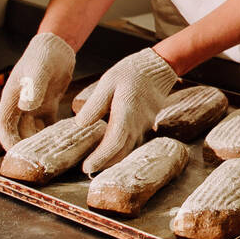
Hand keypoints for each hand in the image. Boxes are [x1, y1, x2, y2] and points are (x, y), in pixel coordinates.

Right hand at [0, 32, 75, 150]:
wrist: (56, 46)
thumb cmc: (43, 55)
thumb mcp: (38, 70)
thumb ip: (33, 87)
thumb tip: (27, 107)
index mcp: (12, 98)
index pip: (3, 125)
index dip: (7, 141)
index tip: (15, 155)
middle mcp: (20, 105)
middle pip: (18, 131)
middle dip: (25, 147)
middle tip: (39, 161)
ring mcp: (33, 105)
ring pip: (33, 129)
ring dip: (40, 141)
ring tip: (54, 154)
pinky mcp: (47, 104)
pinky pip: (47, 124)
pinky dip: (53, 133)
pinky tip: (66, 140)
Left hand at [75, 48, 177, 174]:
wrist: (159, 68)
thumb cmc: (132, 72)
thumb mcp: (108, 82)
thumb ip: (94, 105)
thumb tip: (81, 124)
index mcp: (126, 114)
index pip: (113, 144)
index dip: (100, 158)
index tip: (86, 167)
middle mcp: (137, 125)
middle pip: (121, 153)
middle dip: (104, 164)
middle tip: (87, 170)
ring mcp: (144, 126)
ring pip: (128, 149)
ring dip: (113, 159)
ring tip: (97, 163)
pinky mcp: (146, 124)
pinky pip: (133, 142)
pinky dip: (121, 150)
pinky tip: (112, 150)